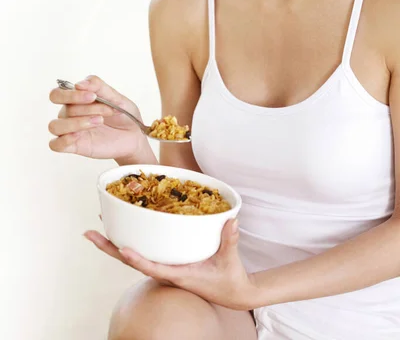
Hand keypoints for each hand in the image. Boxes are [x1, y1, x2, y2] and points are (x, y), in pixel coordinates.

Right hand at [48, 75, 154, 162]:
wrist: (134, 135)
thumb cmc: (123, 115)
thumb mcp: (116, 97)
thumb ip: (98, 86)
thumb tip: (79, 84)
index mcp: (76, 100)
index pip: (58, 94)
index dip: (71, 94)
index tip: (93, 96)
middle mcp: (69, 114)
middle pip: (62, 109)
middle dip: (82, 107)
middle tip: (104, 109)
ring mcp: (71, 131)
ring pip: (55, 126)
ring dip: (77, 122)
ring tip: (100, 121)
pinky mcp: (74, 146)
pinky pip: (56, 145)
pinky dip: (64, 140)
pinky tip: (79, 136)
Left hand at [84, 219, 257, 310]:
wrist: (234, 294)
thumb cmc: (230, 279)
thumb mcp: (230, 260)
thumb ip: (229, 240)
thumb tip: (231, 219)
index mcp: (178, 274)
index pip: (151, 267)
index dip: (136, 259)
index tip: (121, 248)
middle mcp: (166, 272)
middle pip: (131, 260)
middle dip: (109, 247)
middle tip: (89, 232)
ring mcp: (166, 268)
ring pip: (134, 256)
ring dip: (114, 243)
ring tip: (100, 225)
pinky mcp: (169, 263)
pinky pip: (145, 253)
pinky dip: (131, 242)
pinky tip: (126, 229)